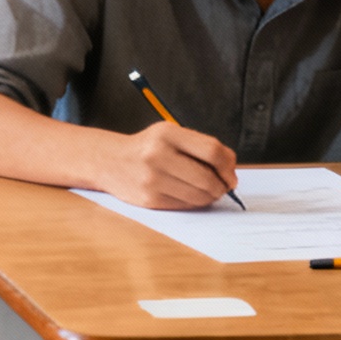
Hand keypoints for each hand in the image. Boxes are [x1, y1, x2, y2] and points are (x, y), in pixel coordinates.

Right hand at [104, 122, 238, 209]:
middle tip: (222, 186)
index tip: (230, 174)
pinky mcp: (150, 199)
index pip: (212, 151)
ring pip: (200, 196)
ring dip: (210, 196)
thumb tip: (230, 172)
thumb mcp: (170, 135)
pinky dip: (194, 203)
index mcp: (167, 134)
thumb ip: (201, 147)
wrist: (110, 161)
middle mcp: (158, 155)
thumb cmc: (147, 148)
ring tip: (206, 190)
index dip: (228, 166)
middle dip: (222, 186)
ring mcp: (153, 179)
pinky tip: (188, 194)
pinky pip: (186, 206)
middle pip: (208, 178)